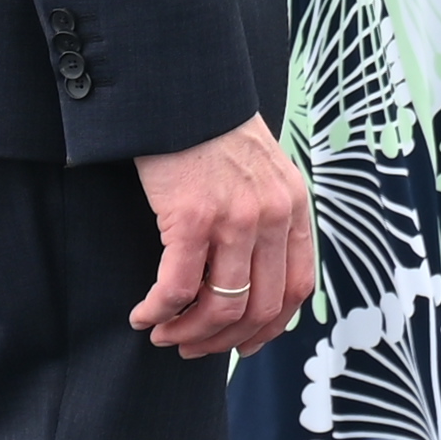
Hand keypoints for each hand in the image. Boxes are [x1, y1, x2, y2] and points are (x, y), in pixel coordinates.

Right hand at [132, 119, 314, 357]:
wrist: (185, 92)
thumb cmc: (213, 135)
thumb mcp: (263, 174)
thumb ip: (268, 218)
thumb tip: (250, 276)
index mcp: (295, 209)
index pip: (298, 289)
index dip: (270, 327)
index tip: (243, 345)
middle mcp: (275, 217)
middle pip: (260, 307)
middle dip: (223, 340)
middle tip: (191, 346)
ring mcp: (236, 218)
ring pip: (221, 305)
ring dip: (189, 331)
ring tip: (164, 333)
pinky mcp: (192, 217)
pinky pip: (178, 286)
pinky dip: (158, 310)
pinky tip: (142, 315)